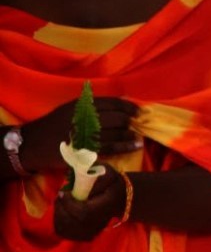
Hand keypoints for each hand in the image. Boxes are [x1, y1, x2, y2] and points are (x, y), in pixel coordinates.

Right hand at [20, 97, 139, 172]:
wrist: (31, 145)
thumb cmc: (52, 126)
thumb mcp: (69, 109)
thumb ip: (91, 106)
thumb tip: (119, 102)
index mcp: (81, 105)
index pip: (111, 102)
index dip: (128, 106)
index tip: (138, 110)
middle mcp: (84, 117)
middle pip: (117, 117)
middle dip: (130, 120)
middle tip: (138, 123)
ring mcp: (85, 134)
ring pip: (116, 132)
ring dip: (130, 134)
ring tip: (138, 136)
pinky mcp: (85, 150)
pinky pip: (111, 147)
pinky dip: (125, 146)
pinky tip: (135, 145)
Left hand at [54, 168, 125, 240]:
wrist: (120, 198)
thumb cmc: (110, 182)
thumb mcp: (106, 171)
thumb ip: (93, 172)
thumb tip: (79, 177)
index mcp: (108, 204)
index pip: (85, 212)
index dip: (70, 204)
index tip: (64, 191)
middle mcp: (102, 221)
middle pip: (75, 223)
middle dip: (61, 209)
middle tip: (60, 196)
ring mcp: (94, 230)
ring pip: (67, 230)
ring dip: (58, 215)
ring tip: (60, 203)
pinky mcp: (87, 235)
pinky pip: (65, 233)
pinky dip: (58, 223)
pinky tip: (62, 212)